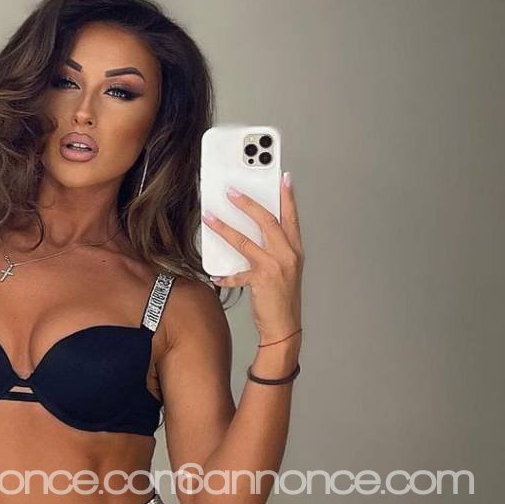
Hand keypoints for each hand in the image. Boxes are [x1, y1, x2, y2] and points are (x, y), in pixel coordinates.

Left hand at [202, 174, 303, 342]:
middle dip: (248, 204)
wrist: (285, 326)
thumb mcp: (286, 269)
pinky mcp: (261, 281)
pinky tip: (214, 274)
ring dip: (225, 228)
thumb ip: (274, 250)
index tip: (283, 178)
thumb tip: (253, 234)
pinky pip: (237, 274)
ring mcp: (275, 267)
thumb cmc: (283, 298)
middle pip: (267, 221)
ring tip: (209, 217)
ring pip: (246, 241)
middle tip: (232, 191)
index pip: (291, 217)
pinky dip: (225, 275)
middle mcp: (287, 255)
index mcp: (295, 250)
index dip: (287, 197)